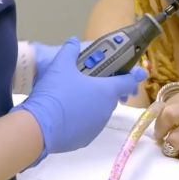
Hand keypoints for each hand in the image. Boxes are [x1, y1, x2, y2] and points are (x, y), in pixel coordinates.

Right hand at [14, 37, 146, 162]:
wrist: (39, 126)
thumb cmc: (55, 93)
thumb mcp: (60, 66)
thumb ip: (69, 51)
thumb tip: (73, 41)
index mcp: (106, 90)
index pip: (128, 81)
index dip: (134, 75)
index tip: (139, 73)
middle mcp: (106, 109)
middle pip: (111, 96)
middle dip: (104, 89)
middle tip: (90, 83)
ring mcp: (97, 126)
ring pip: (99, 111)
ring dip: (92, 105)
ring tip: (73, 99)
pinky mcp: (86, 139)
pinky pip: (88, 125)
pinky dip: (82, 120)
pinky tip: (67, 115)